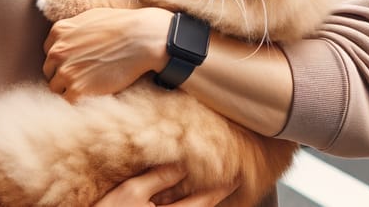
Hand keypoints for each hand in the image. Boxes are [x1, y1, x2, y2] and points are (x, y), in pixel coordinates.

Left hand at [43, 7, 171, 100]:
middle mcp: (57, 51)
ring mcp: (65, 71)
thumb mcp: (90, 17)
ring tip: (90, 86)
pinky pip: (67, 102)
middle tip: (85, 76)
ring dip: (69, 88)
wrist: (140, 38)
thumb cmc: (122, 25)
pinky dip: (78, 100)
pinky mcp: (76, 90)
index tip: (77, 62)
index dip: (64, 59)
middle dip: (64, 74)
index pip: (51, 52)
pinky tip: (92, 94)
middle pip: (51, 71)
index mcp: (59, 31)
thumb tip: (68, 41)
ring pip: (56, 88)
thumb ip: (73, 30)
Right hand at [93, 165, 237, 205]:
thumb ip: (158, 178)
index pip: (202, 201)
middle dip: (218, 196)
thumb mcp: (132, 191)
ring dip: (205, 202)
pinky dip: (190, 205)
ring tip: (218, 190)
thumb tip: (181, 165)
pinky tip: (192, 198)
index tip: (236, 176)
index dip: (221, 187)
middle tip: (235, 181)